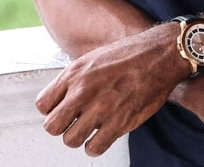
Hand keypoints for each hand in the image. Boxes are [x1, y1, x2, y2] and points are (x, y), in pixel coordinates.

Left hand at [35, 25, 185, 156]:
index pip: (43, 105)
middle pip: (52, 127)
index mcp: (74, 74)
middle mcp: (83, 92)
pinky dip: (95, 146)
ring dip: (79, 138)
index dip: (51, 111)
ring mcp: (100, 109)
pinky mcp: (119, 123)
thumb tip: (63, 98)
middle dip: (62, 127)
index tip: (62, 110)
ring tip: (90, 130)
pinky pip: (94, 148)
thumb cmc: (130, 54)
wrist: (160, 55)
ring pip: (71, 141)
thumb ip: (75, 79)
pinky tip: (102, 136)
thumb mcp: (93, 58)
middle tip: (73, 123)